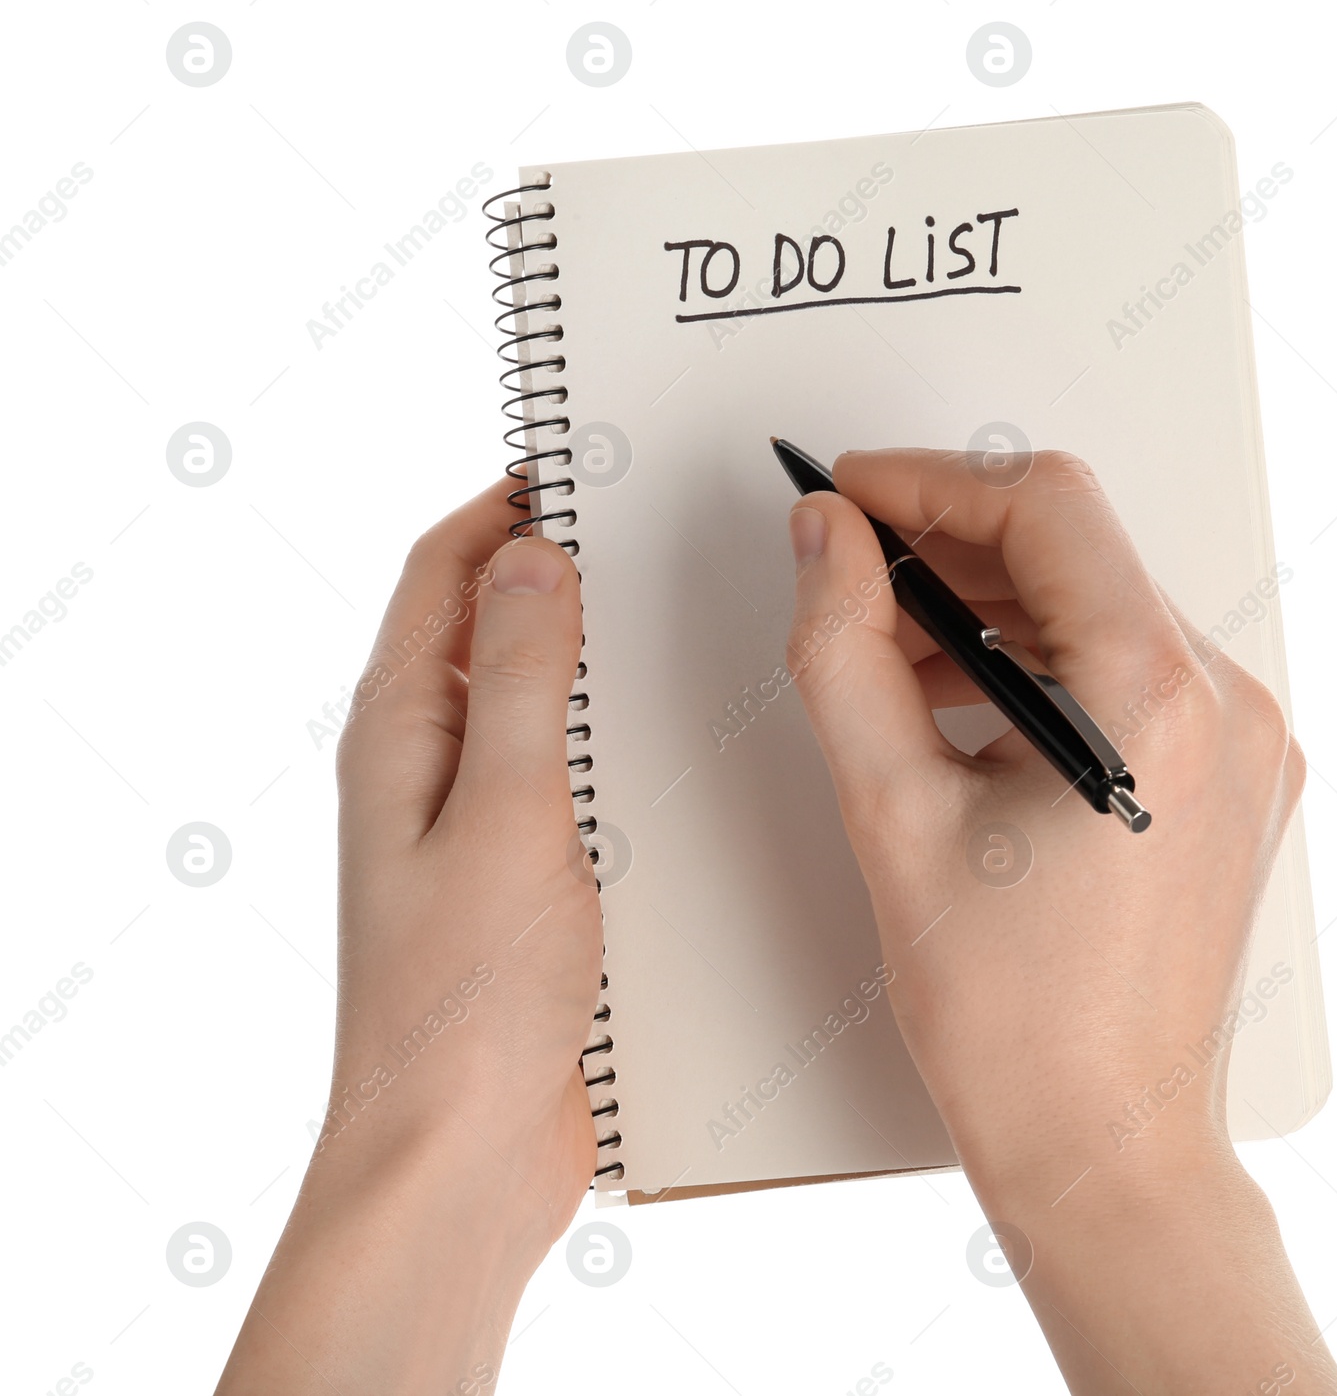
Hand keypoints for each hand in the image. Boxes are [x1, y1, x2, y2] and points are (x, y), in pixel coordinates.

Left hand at [219, 483, 598, 1394]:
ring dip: (571, 644)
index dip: (497, 508)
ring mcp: (467, 826)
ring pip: (518, 697)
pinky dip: (595, 728)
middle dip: (539, 562)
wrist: (460, 1153)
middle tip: (627, 522)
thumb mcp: (508, 811)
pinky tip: (655, 740)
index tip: (568, 464)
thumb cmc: (465, 1000)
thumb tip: (530, 555)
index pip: (438, 576)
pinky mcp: (514, 878)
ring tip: (652, 608)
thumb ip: (520, 678)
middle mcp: (424, 771)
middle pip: (474, 624)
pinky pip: (552, 770)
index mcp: (400, 737)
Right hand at [785, 449, 1336, 1394]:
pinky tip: (956, 700)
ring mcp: (1238, 742)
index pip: (1045, 507)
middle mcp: (1224, 706)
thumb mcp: (892, 815)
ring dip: (986, 606)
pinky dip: (1035, 661)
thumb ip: (842, 651)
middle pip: (1073, 549)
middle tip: (848, 567)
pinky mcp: (1227, 775)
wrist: (1105, 1145)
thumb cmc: (1017, 1024)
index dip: (929, 481)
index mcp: (1157, 700)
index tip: (851, 494)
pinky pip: (1124, 667)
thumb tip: (826, 543)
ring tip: (886, 649)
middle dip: (947, 545)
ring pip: (1096, 606)